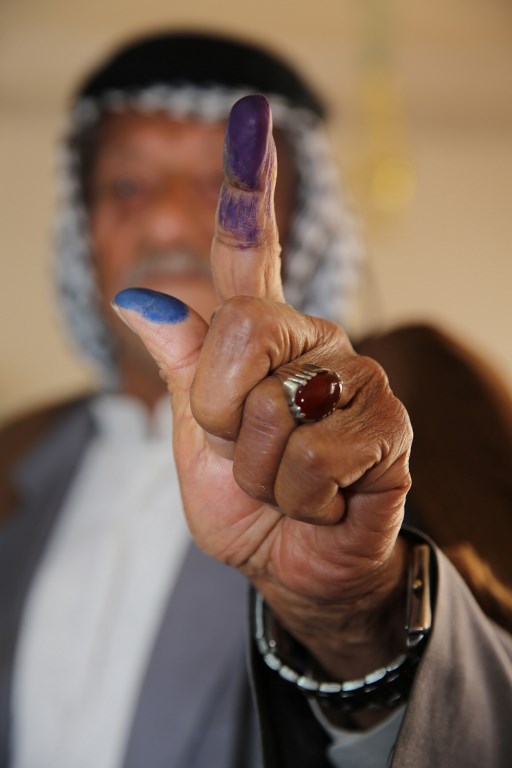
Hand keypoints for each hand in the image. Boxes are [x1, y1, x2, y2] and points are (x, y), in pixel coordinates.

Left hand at [112, 95, 412, 679]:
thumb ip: (181, 369)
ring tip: (288, 479)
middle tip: (243, 447)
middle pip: (239, 336)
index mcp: (262, 338)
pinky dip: (299, 497)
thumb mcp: (191, 438)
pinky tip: (324, 497)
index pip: (251, 256)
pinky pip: (312, 458)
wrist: (294, 560)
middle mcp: (313, 341)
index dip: (248, 188)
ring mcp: (356, 378)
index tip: (250, 115)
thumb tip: (138, 298)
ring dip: (260, 470)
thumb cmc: (245, 496)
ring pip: (271, 411)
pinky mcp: (388, 425)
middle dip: (217, 416)